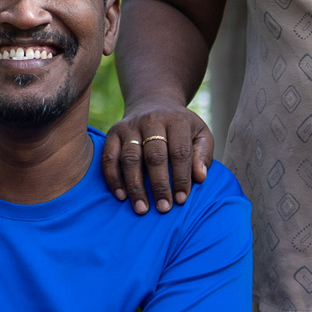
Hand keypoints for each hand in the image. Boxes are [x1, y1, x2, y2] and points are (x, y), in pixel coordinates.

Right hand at [101, 103, 215, 214]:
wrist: (153, 103)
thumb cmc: (181, 127)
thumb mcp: (200, 134)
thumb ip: (203, 154)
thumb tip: (200, 177)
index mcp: (176, 121)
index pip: (179, 152)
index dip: (181, 177)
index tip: (181, 199)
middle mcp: (152, 121)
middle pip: (154, 156)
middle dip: (159, 185)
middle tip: (163, 208)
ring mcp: (130, 126)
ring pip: (130, 158)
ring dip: (135, 186)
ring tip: (142, 208)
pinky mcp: (113, 133)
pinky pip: (109, 157)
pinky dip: (113, 178)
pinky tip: (121, 196)